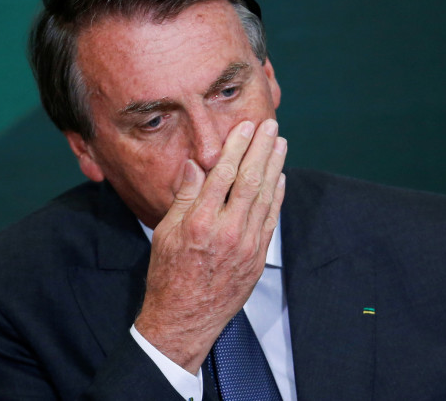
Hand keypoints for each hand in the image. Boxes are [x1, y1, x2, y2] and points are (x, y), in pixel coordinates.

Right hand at [134, 118, 286, 373]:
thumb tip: (195, 165)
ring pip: (265, 197)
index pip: (224, 174)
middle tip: (271, 126)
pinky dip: (277, 196)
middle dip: (262, 149)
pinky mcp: (257, 258)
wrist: (184, 319)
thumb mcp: (165, 233)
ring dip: (275, 167)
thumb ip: (184, 198)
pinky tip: (280, 177)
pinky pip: (271, 220)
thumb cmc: (168, 275)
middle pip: (250, 180)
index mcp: (201, 223)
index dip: (237, 147)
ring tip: (281, 144)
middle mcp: (228, 232)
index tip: (245, 127)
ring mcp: (247, 246)